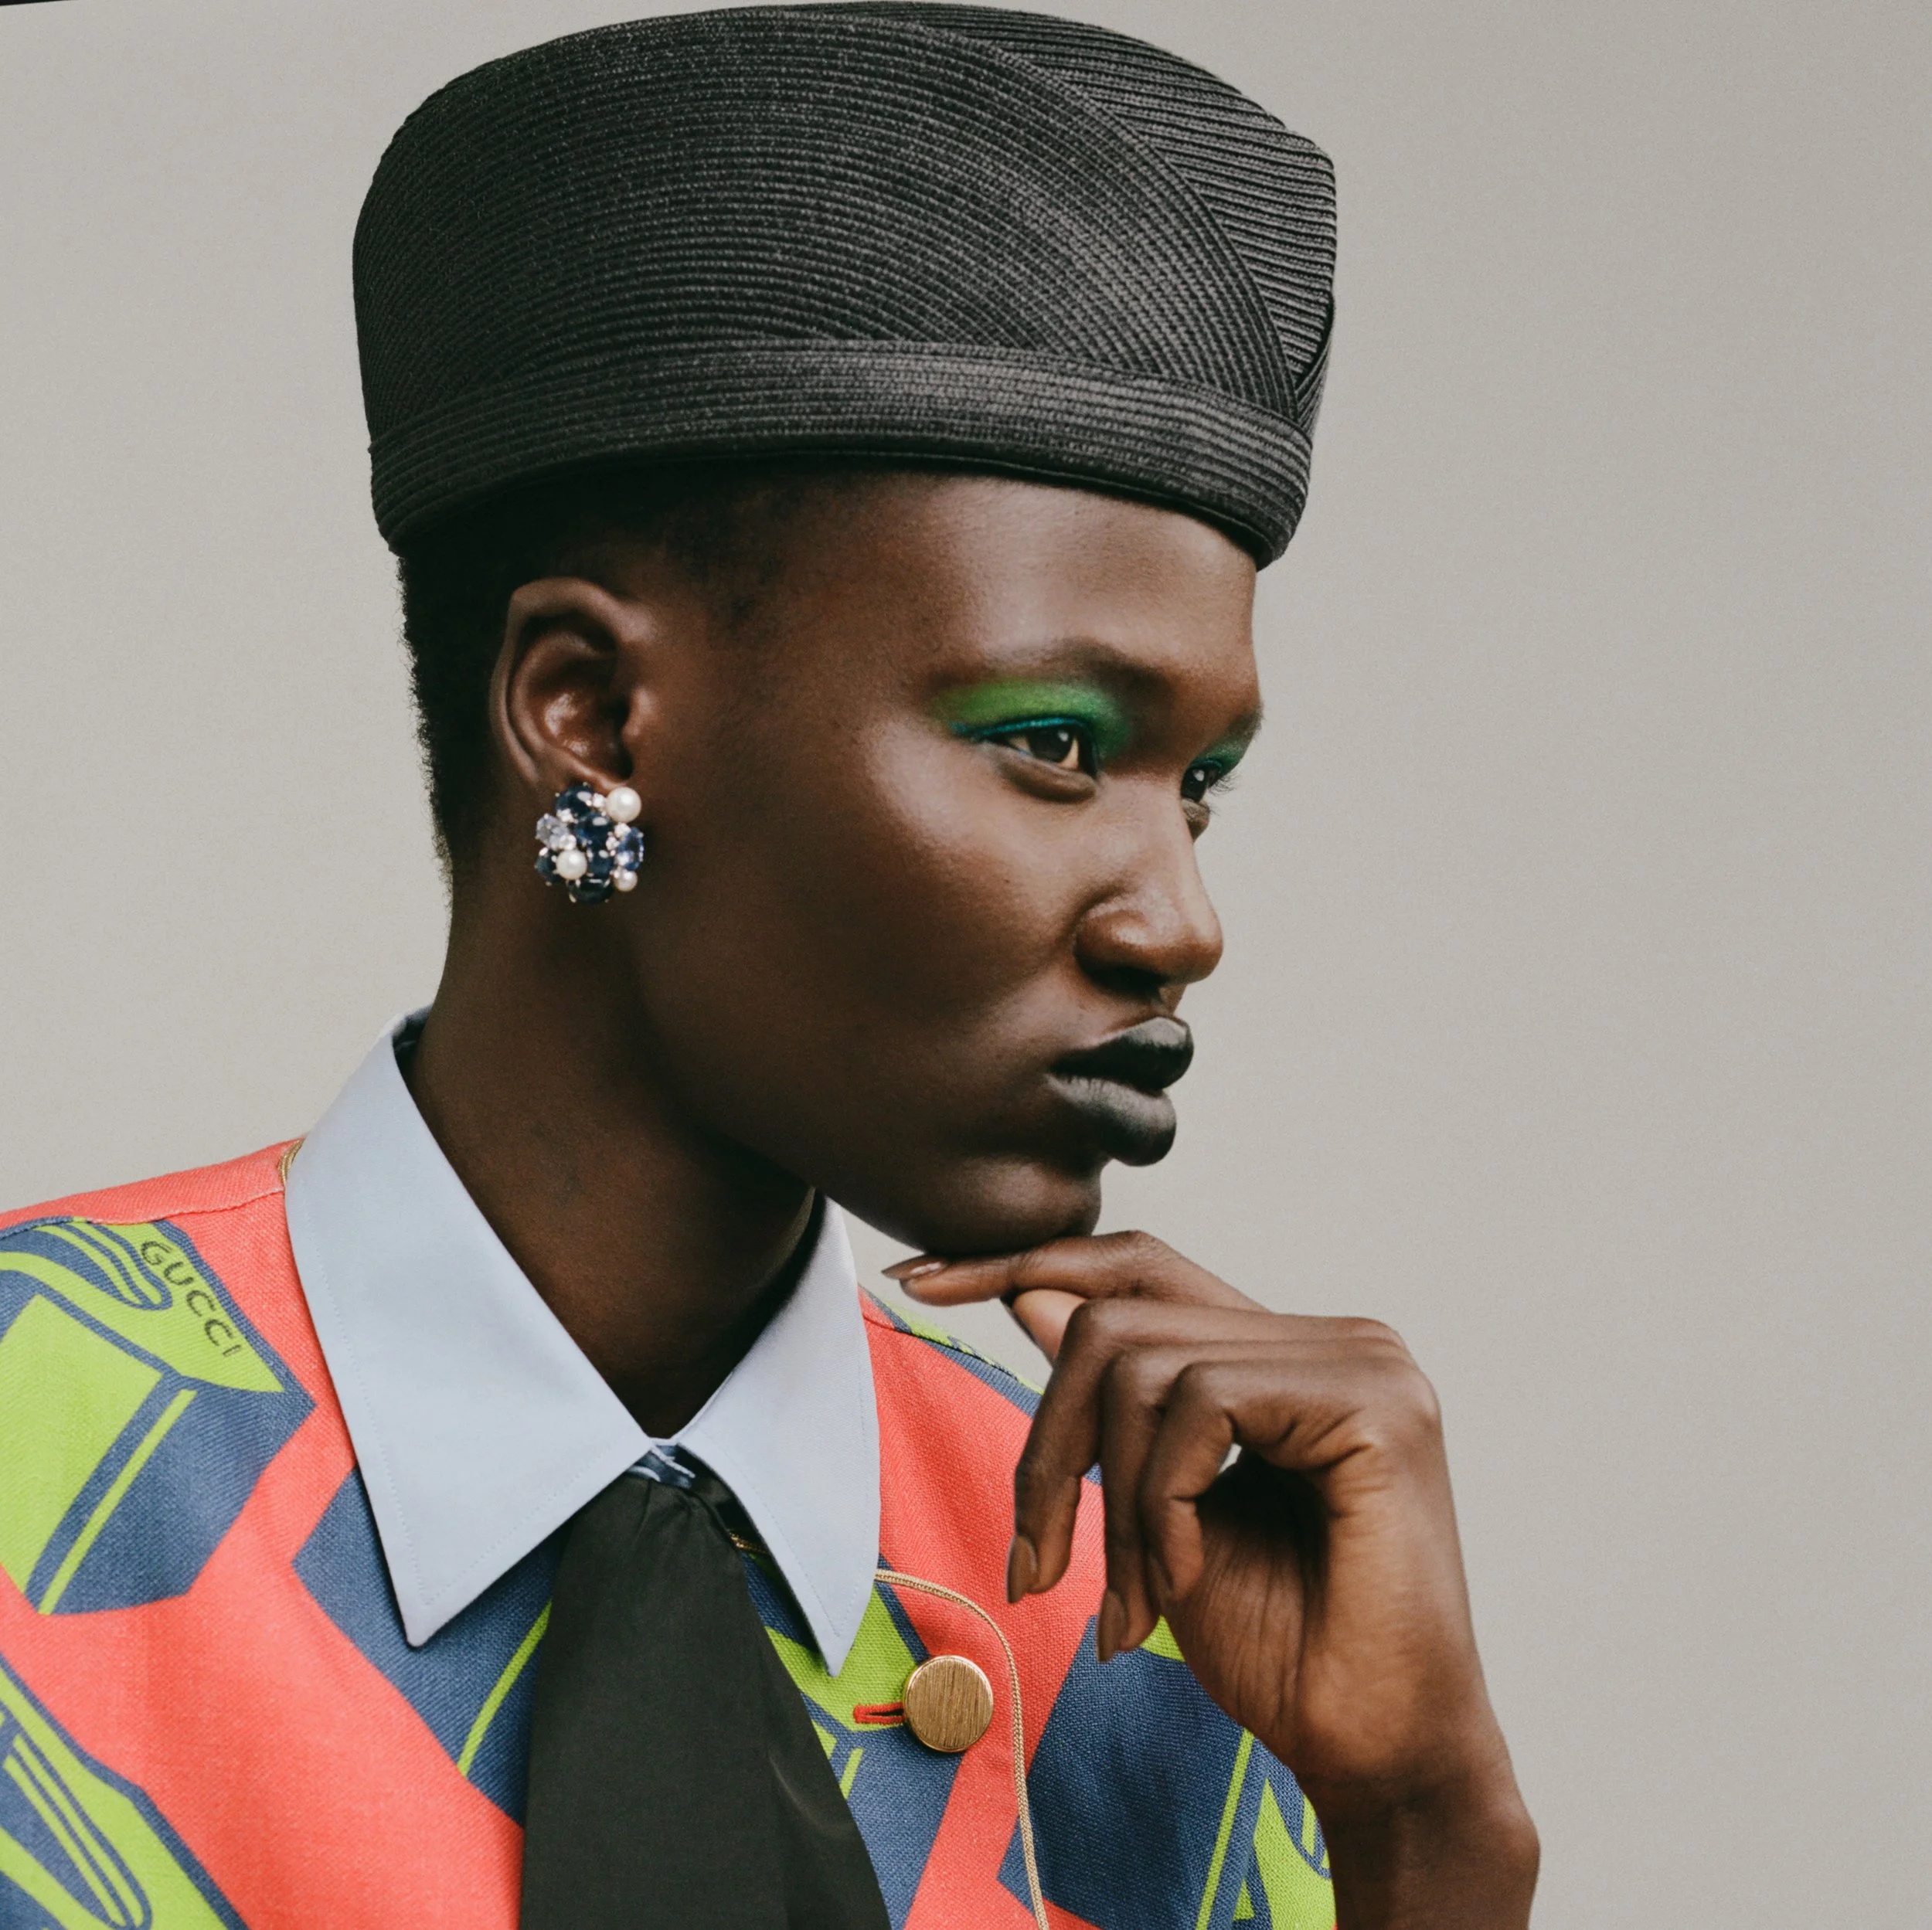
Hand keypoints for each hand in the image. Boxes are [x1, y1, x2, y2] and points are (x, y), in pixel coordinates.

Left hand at [888, 1231, 1537, 1928]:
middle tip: (1036, 1565)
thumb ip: (1113, 1408)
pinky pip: (1198, 1403)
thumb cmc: (1283, 1646)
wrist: (1377, 1754)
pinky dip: (1161, 1505)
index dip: (1024, 1262)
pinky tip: (1187, 1581)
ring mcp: (1359, 1361)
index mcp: (1284, 1353)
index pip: (1137, 1266)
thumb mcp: (1159, 1514)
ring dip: (1109, 1503)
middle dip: (1049, 1445)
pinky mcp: (1370, 1402)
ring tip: (1135, 1602)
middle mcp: (1329, 1336)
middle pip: (1114, 1316)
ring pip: (1141, 1362)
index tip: (922, 1280)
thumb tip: (1031, 1296)